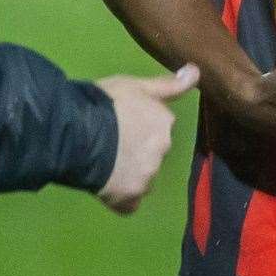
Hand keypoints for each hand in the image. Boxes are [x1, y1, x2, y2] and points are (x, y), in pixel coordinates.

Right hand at [95, 63, 199, 213]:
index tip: (121, 124)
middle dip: (137, 151)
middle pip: (152, 154)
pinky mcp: (130, 198)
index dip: (138, 126)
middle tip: (111, 143)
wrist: (79, 134)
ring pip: (142, 178)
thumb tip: (196, 72)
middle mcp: (162, 150)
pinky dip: (121, 197)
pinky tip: (105, 186)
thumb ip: (167, 84)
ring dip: (129, 173)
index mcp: (164, 122)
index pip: (158, 127)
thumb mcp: (134, 85)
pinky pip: (129, 202)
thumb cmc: (105, 104)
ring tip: (104, 163)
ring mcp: (147, 177)